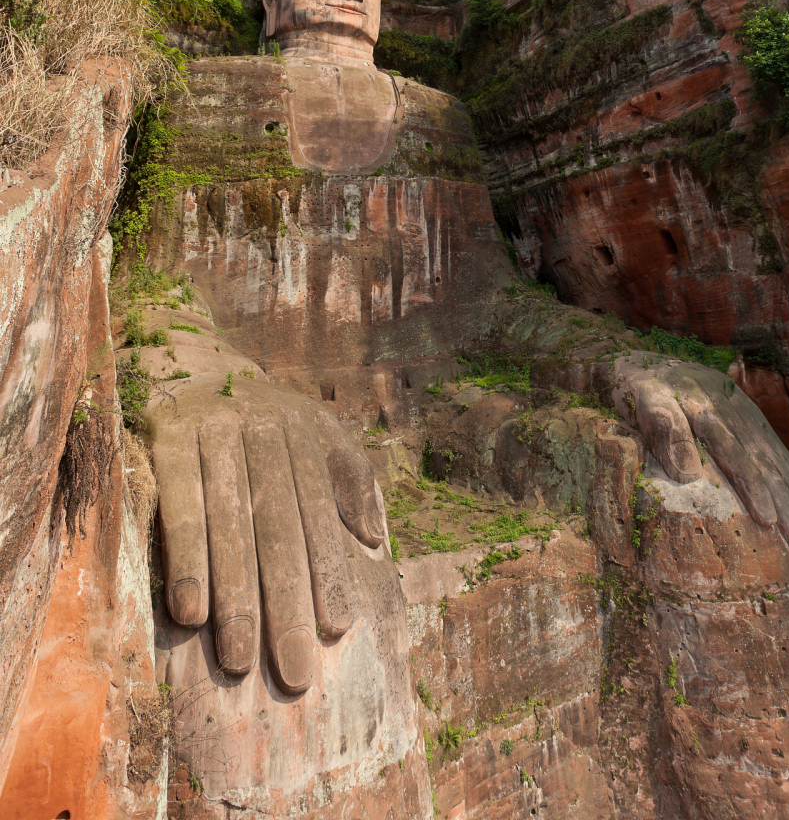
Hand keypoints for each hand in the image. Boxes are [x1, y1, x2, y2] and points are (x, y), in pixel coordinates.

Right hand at [145, 375, 385, 694]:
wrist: (193, 367)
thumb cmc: (267, 421)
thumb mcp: (320, 432)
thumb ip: (352, 479)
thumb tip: (373, 538)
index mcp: (303, 436)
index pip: (317, 513)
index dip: (328, 569)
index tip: (337, 629)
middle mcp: (261, 433)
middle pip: (276, 528)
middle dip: (285, 602)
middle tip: (294, 669)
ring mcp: (213, 436)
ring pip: (228, 526)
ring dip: (234, 597)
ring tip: (239, 660)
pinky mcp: (168, 442)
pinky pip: (177, 508)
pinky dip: (185, 560)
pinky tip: (190, 613)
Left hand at [612, 353, 788, 544]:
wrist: (642, 362)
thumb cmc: (638, 392)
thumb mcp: (644, 406)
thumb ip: (667, 434)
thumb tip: (689, 475)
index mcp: (703, 407)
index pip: (735, 453)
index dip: (754, 487)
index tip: (768, 518)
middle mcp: (728, 405)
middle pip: (760, 455)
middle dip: (780, 495)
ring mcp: (739, 405)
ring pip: (769, 450)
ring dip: (788, 486)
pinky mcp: (743, 408)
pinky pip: (769, 441)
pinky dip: (784, 468)